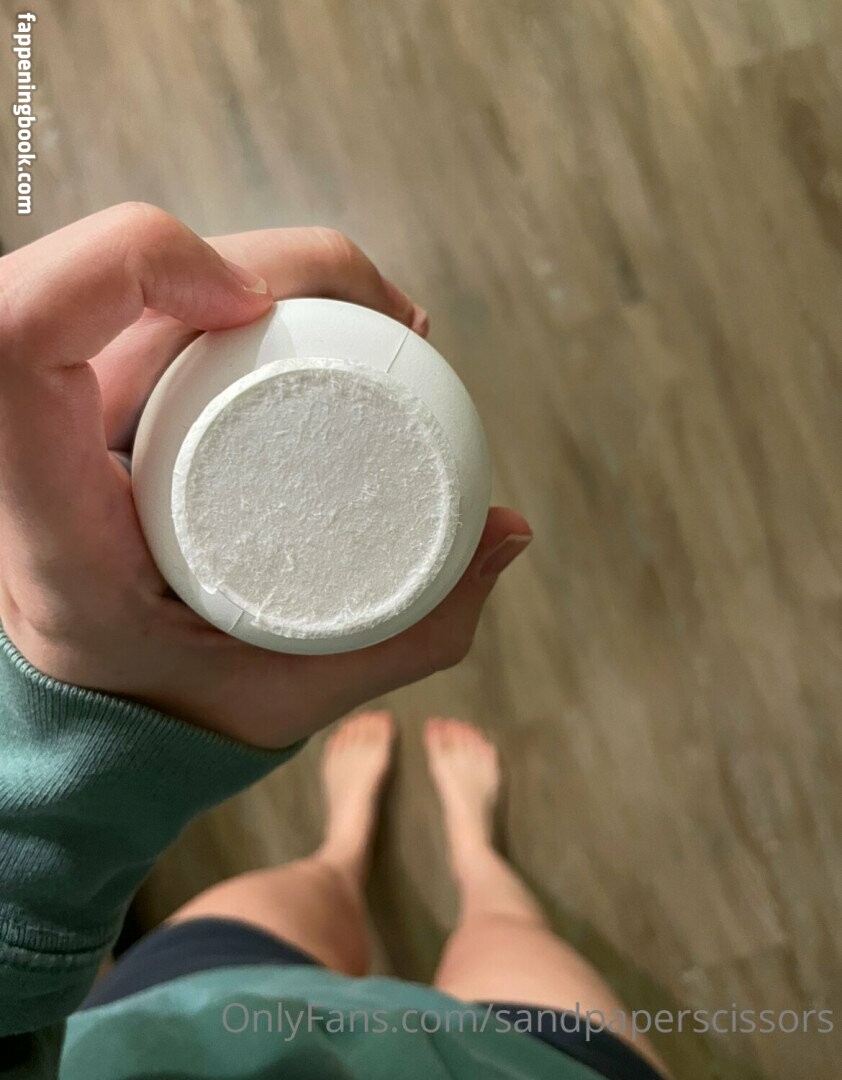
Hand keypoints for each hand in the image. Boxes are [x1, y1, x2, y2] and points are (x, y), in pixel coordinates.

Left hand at [0, 203, 531, 747]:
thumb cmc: (185, 713)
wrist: (111, 722)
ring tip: (376, 320)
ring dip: (263, 268)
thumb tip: (507, 532)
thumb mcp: (294, 691)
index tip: (259, 307)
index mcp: (56, 532)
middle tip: (392, 320)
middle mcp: (39, 460)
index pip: (20, 342)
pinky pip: (152, 309)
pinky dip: (241, 288)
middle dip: (266, 263)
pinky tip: (319, 321)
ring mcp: (65, 424)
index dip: (132, 270)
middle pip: (108, 283)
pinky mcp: (98, 405)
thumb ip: (415, 631)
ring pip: (138, 283)